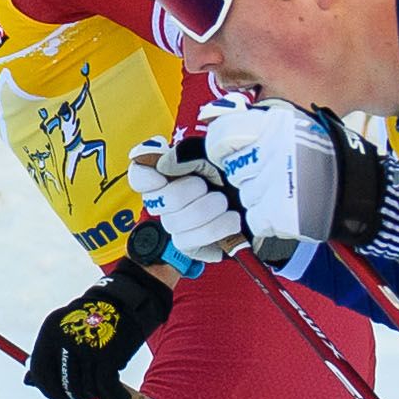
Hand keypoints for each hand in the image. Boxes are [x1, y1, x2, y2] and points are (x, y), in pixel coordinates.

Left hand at [24, 264, 175, 398]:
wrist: (129, 301)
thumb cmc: (96, 320)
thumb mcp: (67, 332)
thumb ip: (48, 357)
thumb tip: (28, 382)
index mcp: (50, 331)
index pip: (40, 369)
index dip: (49, 391)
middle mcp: (65, 339)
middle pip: (66, 384)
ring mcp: (86, 347)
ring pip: (87, 389)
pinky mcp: (107, 354)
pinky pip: (107, 387)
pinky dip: (114, 398)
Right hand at [130, 136, 246, 263]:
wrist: (258, 202)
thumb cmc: (234, 177)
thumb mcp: (214, 156)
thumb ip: (188, 153)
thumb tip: (165, 163)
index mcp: (168, 174)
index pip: (139, 176)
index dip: (146, 176)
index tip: (162, 174)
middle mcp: (166, 201)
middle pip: (161, 200)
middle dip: (190, 190)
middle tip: (208, 186)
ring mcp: (175, 224)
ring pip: (176, 222)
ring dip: (208, 209)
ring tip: (224, 203)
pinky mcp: (188, 245)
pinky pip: (189, 240)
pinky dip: (216, 228)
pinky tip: (230, 221)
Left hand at [196, 94, 354, 262]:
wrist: (361, 190)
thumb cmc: (333, 158)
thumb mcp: (299, 125)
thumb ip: (264, 127)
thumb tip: (229, 136)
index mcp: (274, 124)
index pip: (222, 135)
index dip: (223, 147)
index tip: (228, 153)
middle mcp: (269, 151)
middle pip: (234, 168)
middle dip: (249, 173)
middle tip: (276, 173)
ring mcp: (271, 184)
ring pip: (246, 194)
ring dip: (260, 196)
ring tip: (288, 190)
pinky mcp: (276, 213)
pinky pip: (255, 217)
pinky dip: (268, 218)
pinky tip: (287, 207)